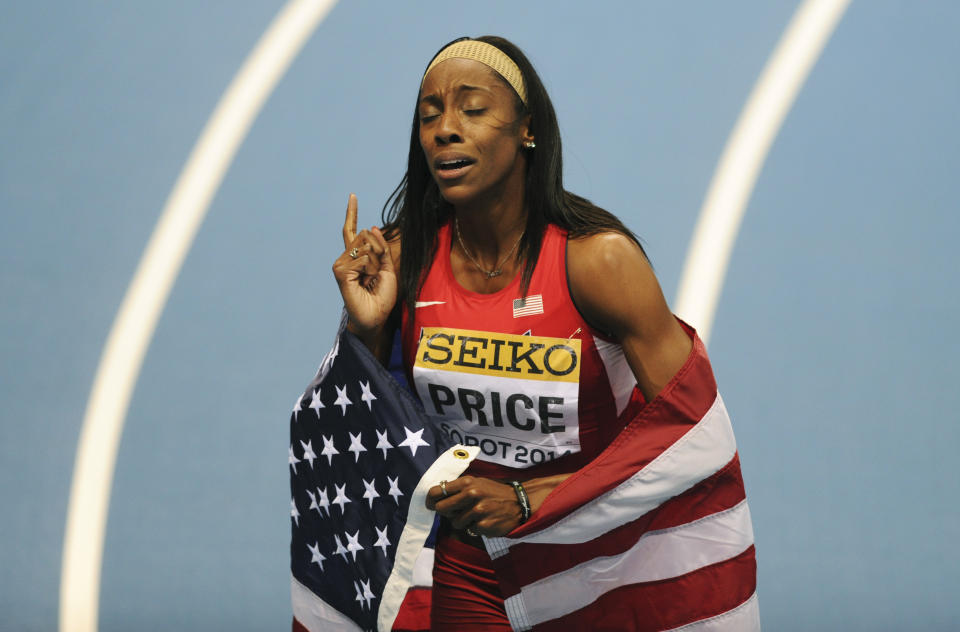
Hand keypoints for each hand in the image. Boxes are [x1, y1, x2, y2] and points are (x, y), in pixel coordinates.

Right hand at [331, 193, 397, 345]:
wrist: (376, 318)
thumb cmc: (382, 297)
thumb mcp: (387, 268)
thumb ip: (381, 248)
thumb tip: (370, 227)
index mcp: (355, 257)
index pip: (351, 230)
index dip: (352, 213)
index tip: (353, 196)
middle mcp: (345, 259)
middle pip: (365, 237)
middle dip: (379, 252)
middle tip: (376, 274)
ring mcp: (341, 264)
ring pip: (366, 247)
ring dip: (376, 263)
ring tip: (370, 280)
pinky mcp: (340, 272)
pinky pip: (363, 258)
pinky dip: (370, 268)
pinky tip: (366, 281)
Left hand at [426, 476, 522, 536]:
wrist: (519, 502)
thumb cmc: (494, 492)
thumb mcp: (478, 482)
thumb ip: (459, 488)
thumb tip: (436, 497)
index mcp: (468, 482)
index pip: (437, 490)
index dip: (430, 499)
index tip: (430, 504)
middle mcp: (472, 494)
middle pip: (441, 508)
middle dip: (445, 512)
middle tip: (453, 512)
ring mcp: (478, 510)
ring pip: (455, 522)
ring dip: (462, 521)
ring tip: (476, 515)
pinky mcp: (483, 525)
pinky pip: (469, 530)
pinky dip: (474, 528)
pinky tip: (485, 520)